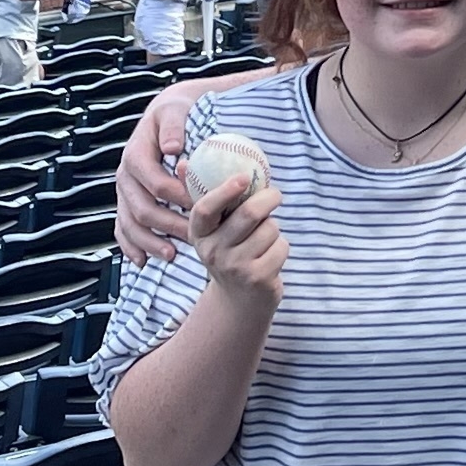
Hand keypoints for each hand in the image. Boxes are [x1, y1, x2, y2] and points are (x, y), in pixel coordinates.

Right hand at [115, 90, 193, 263]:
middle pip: (143, 209)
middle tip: (194, 239)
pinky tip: (144, 261)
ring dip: (150, 242)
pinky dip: (131, 246)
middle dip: (168, 226)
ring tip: (172, 255)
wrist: (165, 115)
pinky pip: (122, 229)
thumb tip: (173, 148)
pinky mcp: (125, 203)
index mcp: (136, 154)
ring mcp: (123, 192)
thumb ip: (174, 127)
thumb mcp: (175, 110)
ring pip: (130, 224)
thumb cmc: (176, 113)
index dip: (178, 199)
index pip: (156, 183)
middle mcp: (125, 176)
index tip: (202, 208)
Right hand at [190, 169, 285, 310]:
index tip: (242, 177)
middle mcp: (213, 252)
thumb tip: (184, 162)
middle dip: (268, 198)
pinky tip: (270, 257)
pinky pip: (281, 247)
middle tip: (275, 194)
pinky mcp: (258, 279)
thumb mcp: (211, 231)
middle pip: (248, 214)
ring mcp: (235, 267)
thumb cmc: (228, 253)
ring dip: (273, 228)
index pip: (205, 210)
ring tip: (263, 238)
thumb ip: (203, 197)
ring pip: (269, 229)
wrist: (238, 302)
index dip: (224, 191)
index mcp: (199, 234)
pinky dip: (282, 247)